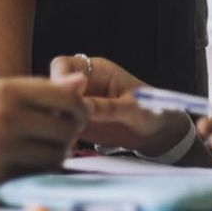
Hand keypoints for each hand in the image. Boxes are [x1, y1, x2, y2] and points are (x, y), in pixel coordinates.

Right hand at [0, 77, 85, 184]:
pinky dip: (33, 172)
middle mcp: (5, 117)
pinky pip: (32, 176)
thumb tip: (81, 84)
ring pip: (54, 156)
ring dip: (54, 155)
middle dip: (69, 134)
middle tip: (58, 135)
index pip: (65, 97)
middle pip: (66, 129)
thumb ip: (35, 90)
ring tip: (38, 150)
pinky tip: (19, 164)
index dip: (76, 107)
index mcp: (5, 89)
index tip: (73, 114)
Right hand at [49, 54, 190, 155]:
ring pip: (53, 109)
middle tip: (65, 120)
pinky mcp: (78, 124)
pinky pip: (61, 128)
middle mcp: (83, 86)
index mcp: (96, 70)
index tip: (64, 96)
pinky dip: (62, 136)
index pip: (64, 65)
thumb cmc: (152, 111)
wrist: (159, 132)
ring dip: (56, 122)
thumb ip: (108, 107)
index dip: (59, 79)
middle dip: (54, 104)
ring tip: (72, 135)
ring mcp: (78, 105)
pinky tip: (72, 145)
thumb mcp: (133, 108)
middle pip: (52, 87)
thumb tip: (83, 107)